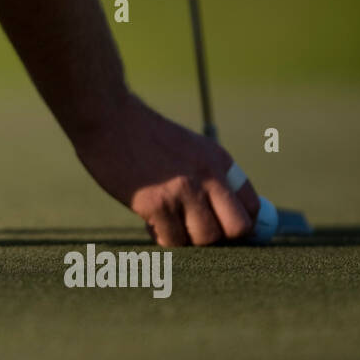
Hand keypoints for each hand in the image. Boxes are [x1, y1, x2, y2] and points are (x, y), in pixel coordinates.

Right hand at [72, 94, 260, 245]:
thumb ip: (207, 175)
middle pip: (238, 228)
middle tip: (198, 234)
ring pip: (205, 239)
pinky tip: (151, 224)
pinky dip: (163, 238)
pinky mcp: (156, 204)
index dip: (242, 226)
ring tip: (170, 226)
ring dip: (188, 239)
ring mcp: (183, 191)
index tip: (226, 232)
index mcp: (219, 161)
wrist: (108, 119)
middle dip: (221, 239)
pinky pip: (172, 240)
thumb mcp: (188, 147)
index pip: (252, 207)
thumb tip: (223, 212)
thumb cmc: (142, 135)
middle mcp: (208, 176)